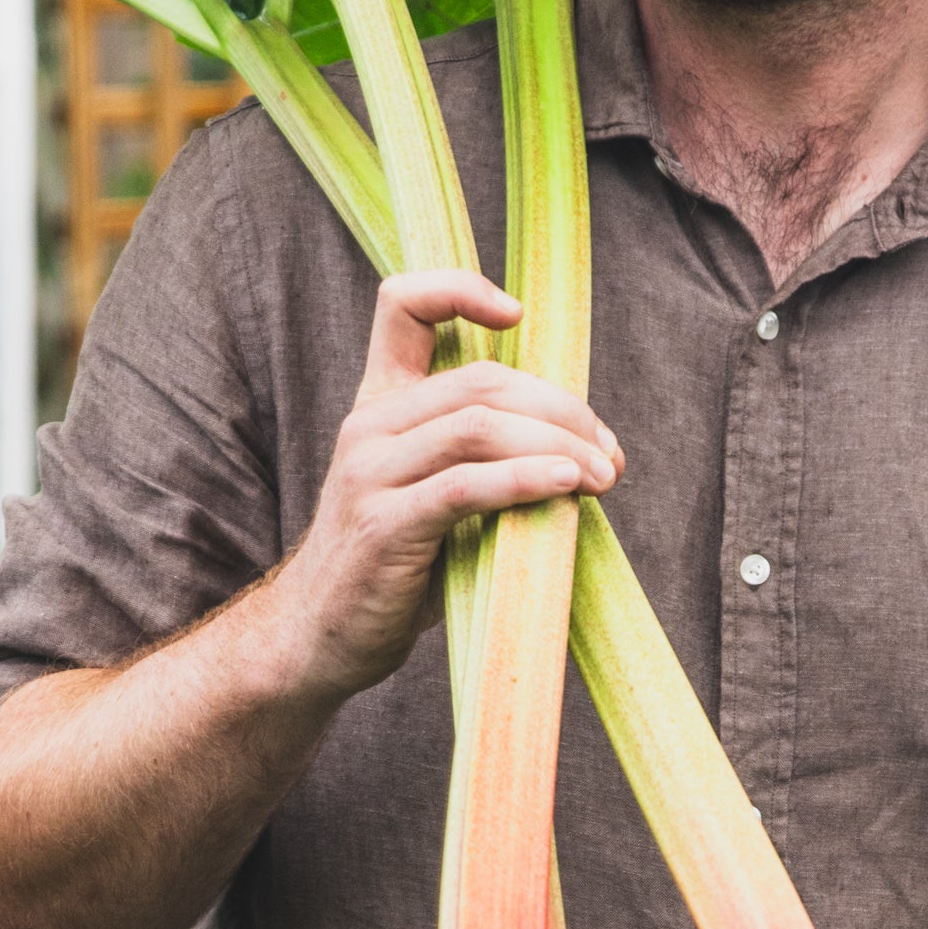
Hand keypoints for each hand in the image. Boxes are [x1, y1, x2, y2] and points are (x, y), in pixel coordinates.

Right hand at [257, 269, 621, 704]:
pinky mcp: (383, 526)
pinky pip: (466, 486)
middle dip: (561, 409)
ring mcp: (370, 474)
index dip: (460, 290)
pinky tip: (567, 488)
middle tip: (608, 452)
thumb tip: (582, 447)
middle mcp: (369, 426)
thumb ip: (478, 455)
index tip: (517, 315)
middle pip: (480, 380)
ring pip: (478, 425)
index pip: (403, 305)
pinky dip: (527, 479)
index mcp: (380, 403)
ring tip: (603, 476)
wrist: (319, 639)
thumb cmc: (393, 568)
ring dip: (558, 445)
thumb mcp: (430, 493)